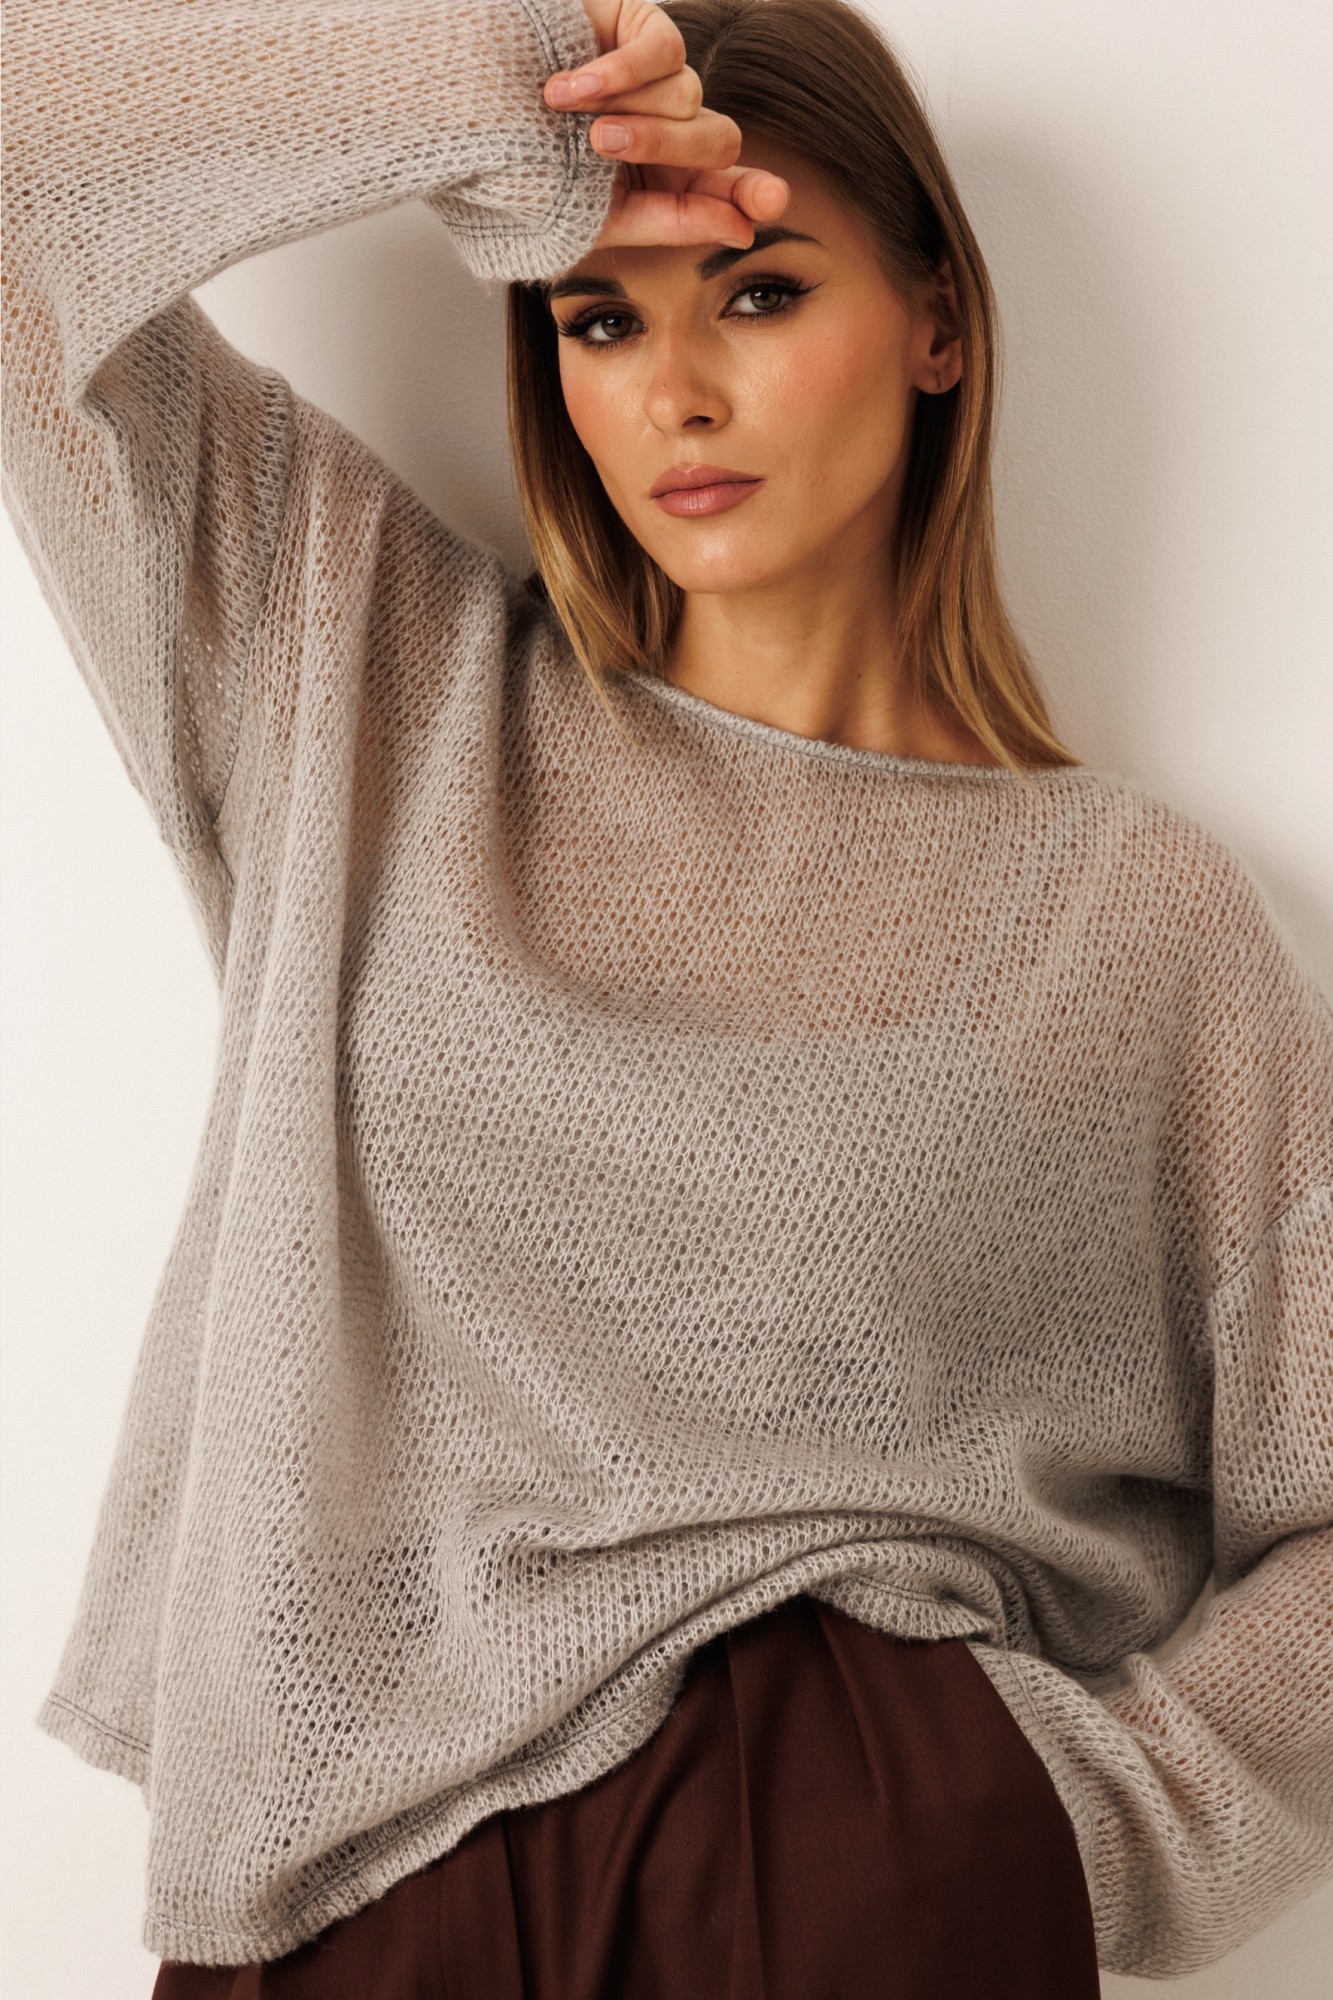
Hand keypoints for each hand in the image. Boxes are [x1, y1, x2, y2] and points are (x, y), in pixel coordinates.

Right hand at [543, 0, 788, 249]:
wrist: (460, 113)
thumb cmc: (521, 172)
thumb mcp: (595, 217)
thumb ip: (672, 222)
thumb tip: (745, 229)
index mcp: (664, 181)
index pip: (728, 186)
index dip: (753, 192)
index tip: (767, 205)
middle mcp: (667, 128)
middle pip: (716, 140)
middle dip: (667, 147)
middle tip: (601, 146)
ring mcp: (655, 77)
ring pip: (689, 96)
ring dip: (629, 110)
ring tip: (566, 115)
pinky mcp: (638, 24)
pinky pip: (662, 49)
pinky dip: (619, 71)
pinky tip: (568, 87)